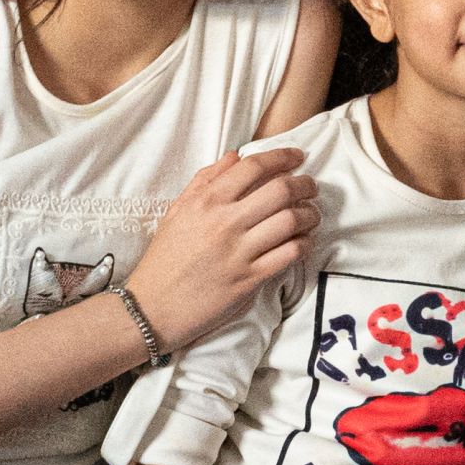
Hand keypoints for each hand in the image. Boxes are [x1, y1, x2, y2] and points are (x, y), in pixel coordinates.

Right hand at [130, 147, 317, 346]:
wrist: (153, 307)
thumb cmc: (165, 258)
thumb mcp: (176, 212)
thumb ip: (204, 181)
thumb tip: (235, 157)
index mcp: (206, 201)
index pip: (254, 167)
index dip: (282, 157)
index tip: (297, 157)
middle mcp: (224, 222)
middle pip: (281, 191)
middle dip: (304, 184)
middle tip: (310, 186)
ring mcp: (239, 252)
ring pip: (291, 221)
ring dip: (310, 214)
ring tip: (311, 214)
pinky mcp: (250, 280)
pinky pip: (289, 254)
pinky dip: (304, 243)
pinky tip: (304, 240)